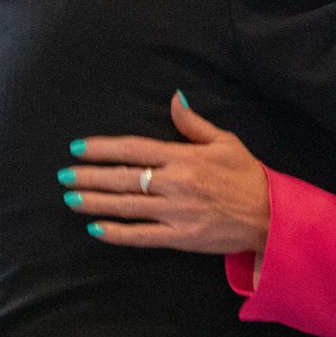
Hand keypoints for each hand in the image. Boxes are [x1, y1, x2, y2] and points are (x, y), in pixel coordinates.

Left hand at [62, 93, 270, 253]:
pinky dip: (117, 233)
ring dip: (95, 202)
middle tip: (64, 175)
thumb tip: (174, 99)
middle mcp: (175, 183)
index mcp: (183, 157)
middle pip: (123, 177)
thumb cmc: (247, 175)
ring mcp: (176, 212)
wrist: (271, 216)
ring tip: (70, 198)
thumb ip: (193, 123)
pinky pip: (141, 236)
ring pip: (126, 206)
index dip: (103, 148)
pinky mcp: (181, 238)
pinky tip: (95, 228)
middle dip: (90, 176)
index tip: (79, 148)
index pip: (134, 149)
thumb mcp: (224, 141)